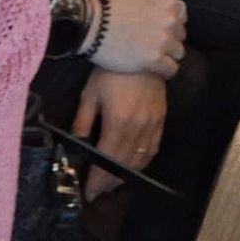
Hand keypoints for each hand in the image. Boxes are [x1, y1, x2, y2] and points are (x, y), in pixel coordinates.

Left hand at [73, 69, 166, 198]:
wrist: (141, 47)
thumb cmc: (110, 69)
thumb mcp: (90, 94)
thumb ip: (82, 122)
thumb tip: (77, 145)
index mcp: (118, 123)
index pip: (107, 161)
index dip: (97, 180)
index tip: (89, 193)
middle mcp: (138, 127)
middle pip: (124, 164)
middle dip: (110, 181)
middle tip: (98, 190)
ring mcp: (153, 123)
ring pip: (141, 159)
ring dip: (127, 174)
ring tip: (114, 180)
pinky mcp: (162, 116)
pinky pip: (154, 146)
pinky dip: (144, 160)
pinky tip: (135, 163)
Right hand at [87, 0, 185, 78]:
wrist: (90, 24)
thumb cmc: (110, 2)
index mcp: (168, 4)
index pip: (182, 16)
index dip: (172, 22)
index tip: (160, 28)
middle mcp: (170, 21)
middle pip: (180, 35)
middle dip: (171, 38)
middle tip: (154, 43)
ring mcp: (163, 41)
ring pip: (178, 53)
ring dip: (169, 55)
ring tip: (154, 57)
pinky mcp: (153, 60)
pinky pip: (171, 69)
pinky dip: (166, 70)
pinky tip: (155, 70)